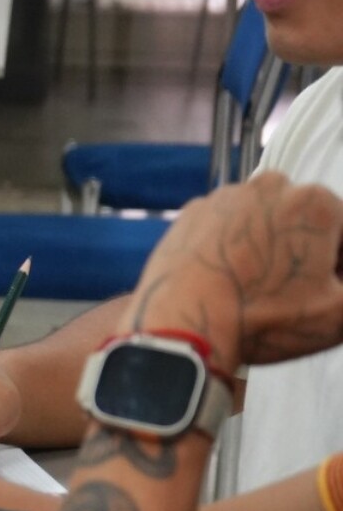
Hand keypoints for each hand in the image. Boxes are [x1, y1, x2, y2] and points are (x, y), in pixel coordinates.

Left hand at [124, 172, 342, 369]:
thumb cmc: (263, 317)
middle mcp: (269, 187)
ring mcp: (225, 196)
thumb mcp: (339, 314)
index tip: (332, 287)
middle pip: (305, 221)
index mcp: (314, 202)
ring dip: (271, 247)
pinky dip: (233, 247)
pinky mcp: (192, 212)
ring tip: (260, 287)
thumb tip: (338, 279)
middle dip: (310, 250)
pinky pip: (227, 227)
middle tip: (298, 290)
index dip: (341, 264)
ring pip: (265, 222)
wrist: (183, 324)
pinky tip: (230, 278)